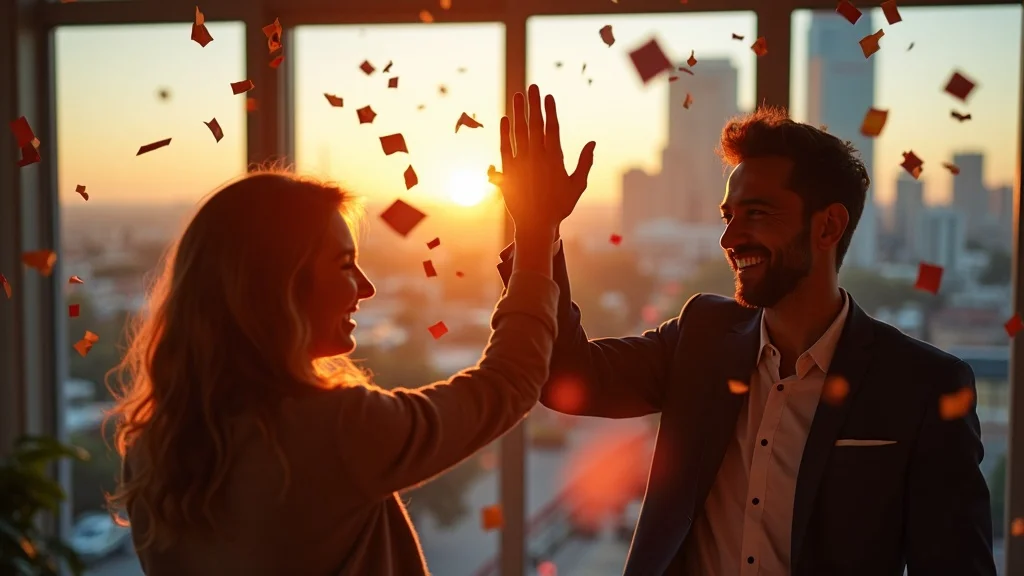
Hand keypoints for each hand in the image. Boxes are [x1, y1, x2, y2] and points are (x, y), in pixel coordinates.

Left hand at [493, 85, 595, 236]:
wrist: (535, 225)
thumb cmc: (559, 207)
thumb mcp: (577, 186)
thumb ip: (585, 163)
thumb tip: (592, 143)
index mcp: (555, 159)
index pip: (551, 128)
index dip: (549, 110)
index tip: (548, 95)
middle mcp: (537, 157)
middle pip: (534, 125)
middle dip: (533, 104)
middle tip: (531, 87)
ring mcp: (521, 163)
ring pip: (518, 132)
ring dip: (517, 112)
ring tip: (517, 96)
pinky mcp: (509, 171)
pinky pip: (505, 148)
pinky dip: (504, 133)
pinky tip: (505, 119)